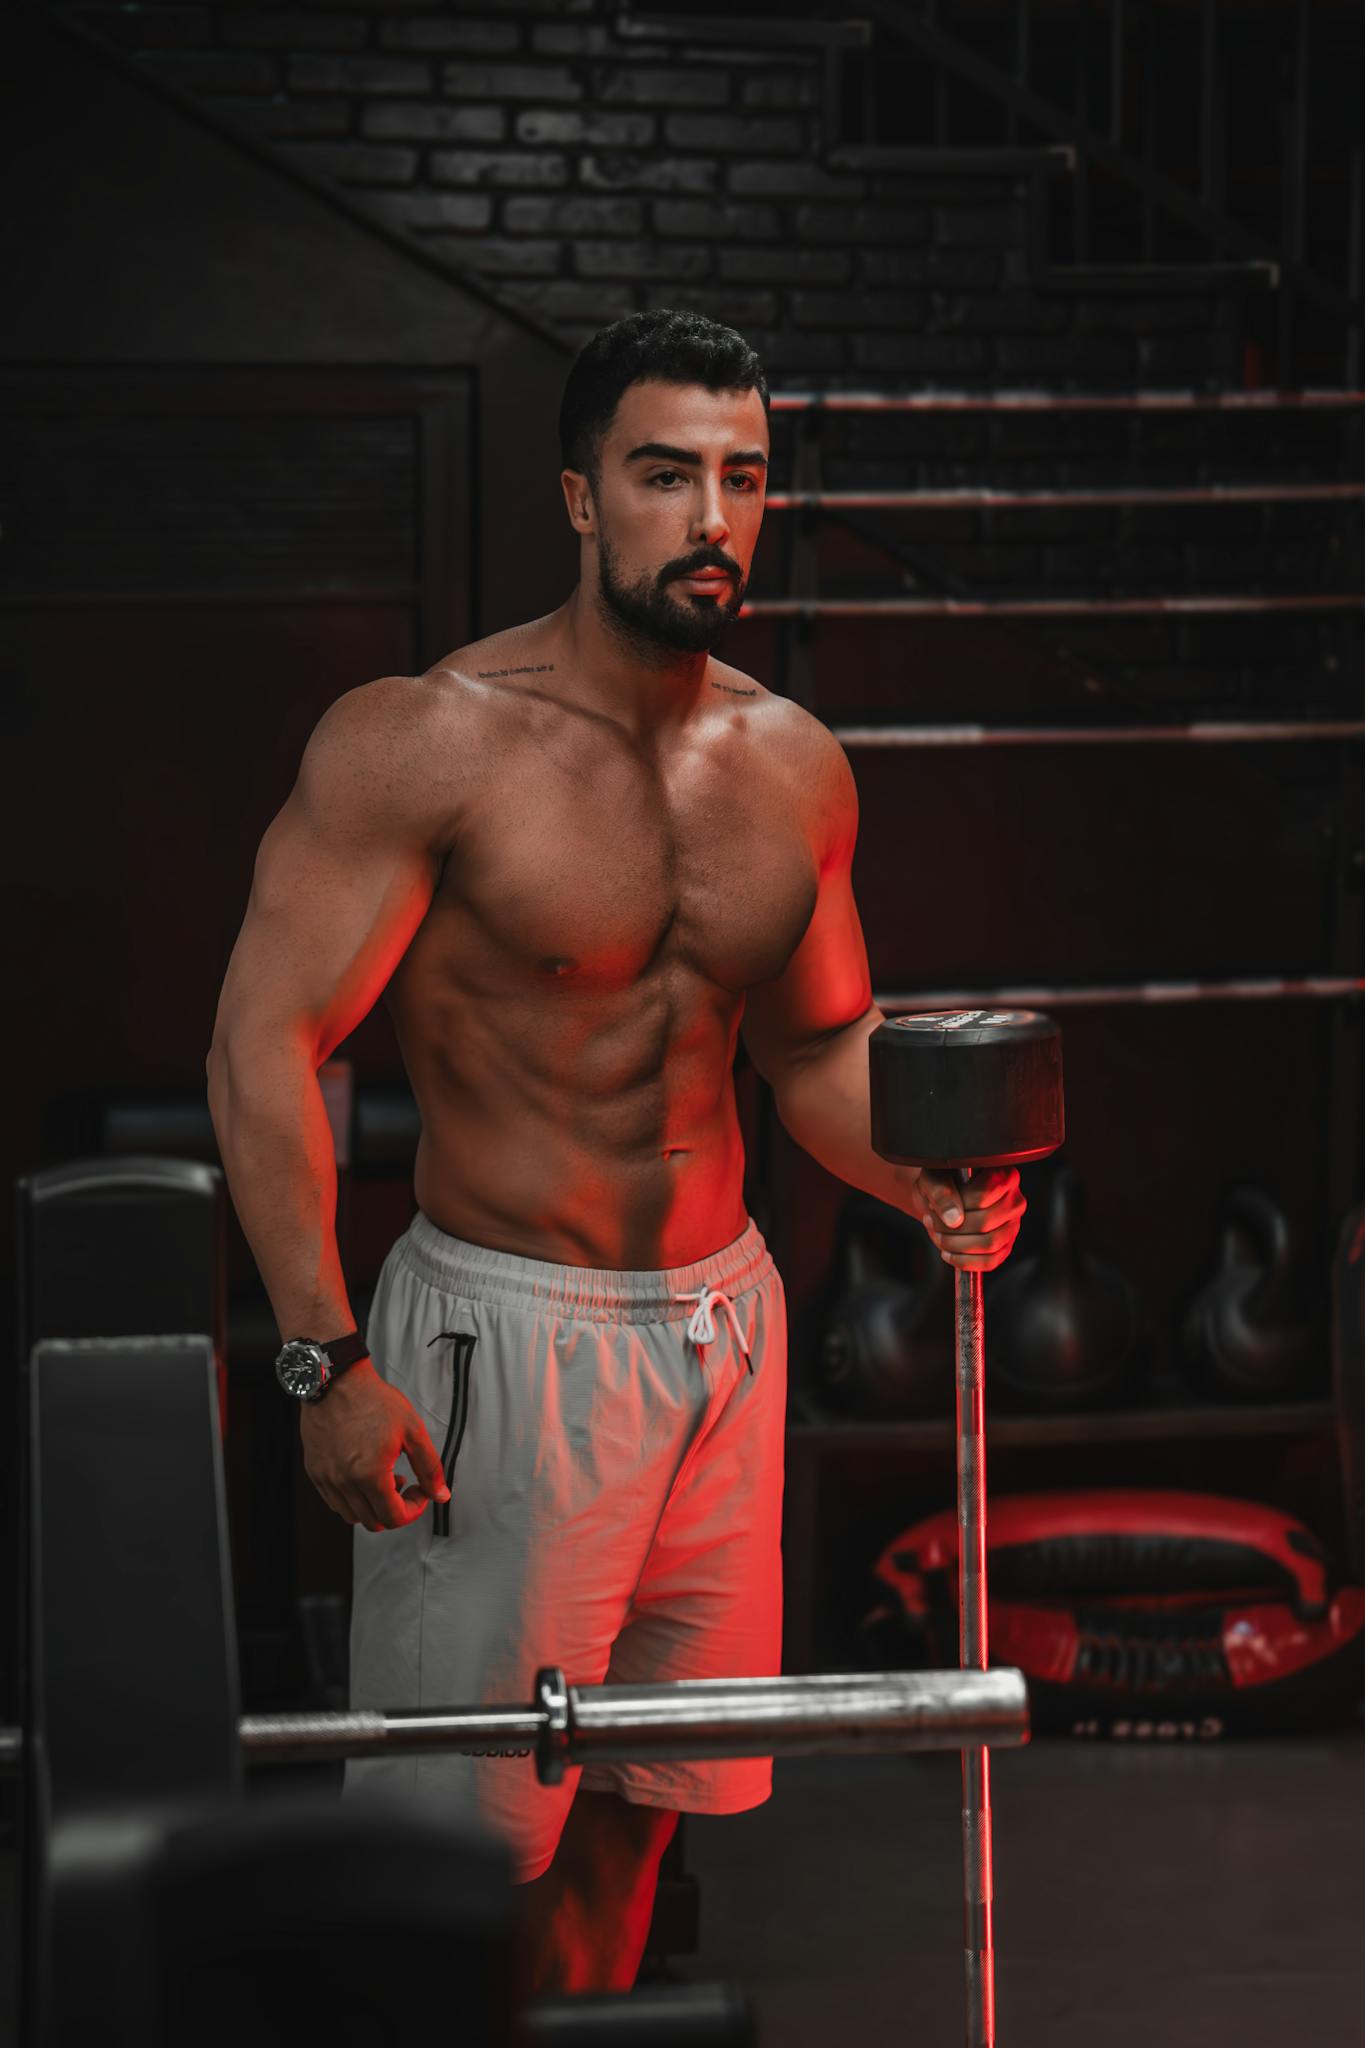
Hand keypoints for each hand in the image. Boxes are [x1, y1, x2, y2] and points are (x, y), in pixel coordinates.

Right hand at [300, 1360, 449, 1532]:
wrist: (336, 1381)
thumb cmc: (372, 1400)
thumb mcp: (412, 1430)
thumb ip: (430, 1467)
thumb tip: (440, 1495)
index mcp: (369, 1475)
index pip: (394, 1518)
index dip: (414, 1510)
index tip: (420, 1493)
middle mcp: (344, 1482)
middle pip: (374, 1522)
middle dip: (395, 1510)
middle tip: (405, 1486)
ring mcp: (326, 1479)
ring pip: (353, 1516)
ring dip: (373, 1507)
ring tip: (384, 1480)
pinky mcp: (314, 1472)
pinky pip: (334, 1502)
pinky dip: (352, 1500)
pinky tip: (363, 1476)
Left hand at [911, 1167, 1025, 1273]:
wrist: (942, 1198)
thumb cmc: (941, 1182)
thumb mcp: (934, 1178)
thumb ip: (942, 1192)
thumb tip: (954, 1219)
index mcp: (1004, 1175)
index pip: (983, 1195)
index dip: (956, 1204)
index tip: (934, 1204)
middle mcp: (1015, 1200)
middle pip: (985, 1222)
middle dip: (951, 1228)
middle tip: (931, 1222)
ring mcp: (1013, 1225)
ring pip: (989, 1244)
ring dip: (955, 1244)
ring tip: (938, 1235)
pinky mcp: (1005, 1247)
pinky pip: (990, 1262)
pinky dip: (964, 1261)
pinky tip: (948, 1253)